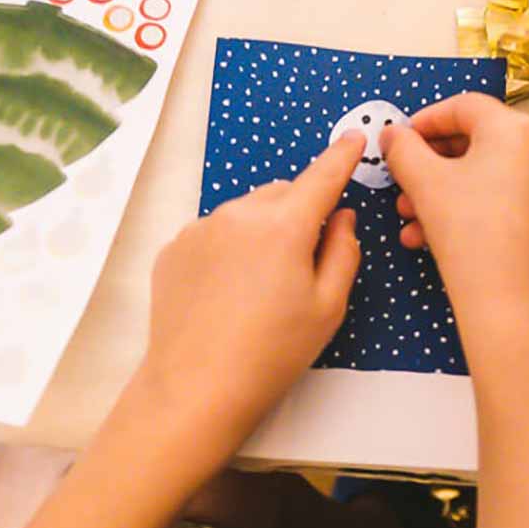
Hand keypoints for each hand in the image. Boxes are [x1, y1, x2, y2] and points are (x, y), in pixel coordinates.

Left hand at [140, 131, 364, 466]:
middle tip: (304, 260)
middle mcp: (239, 214)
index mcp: (285, 225)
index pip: (322, 177)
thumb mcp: (328, 307)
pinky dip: (230, 246)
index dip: (342, 157)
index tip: (354, 138)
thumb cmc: (273, 352)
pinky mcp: (174, 247)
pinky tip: (228, 290)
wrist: (195, 389)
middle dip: (300, 211)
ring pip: (247, 212)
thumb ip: (343, 251)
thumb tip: (341, 217)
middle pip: (282, 194)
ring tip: (261, 284)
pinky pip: (215, 232)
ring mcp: (201, 228)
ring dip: (263, 229)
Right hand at [382, 94, 528, 351]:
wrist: (510, 306)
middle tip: (400, 183)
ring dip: (441, 191)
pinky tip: (430, 236)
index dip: (424, 120)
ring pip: (484, 174)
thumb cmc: (468, 234)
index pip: (464, 106)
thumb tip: (392, 135)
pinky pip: (501, 197)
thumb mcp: (425, 184)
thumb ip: (403, 149)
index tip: (397, 140)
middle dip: (429, 164)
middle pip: (475, 140)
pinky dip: (466, 207)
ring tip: (409, 219)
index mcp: (516, 129)